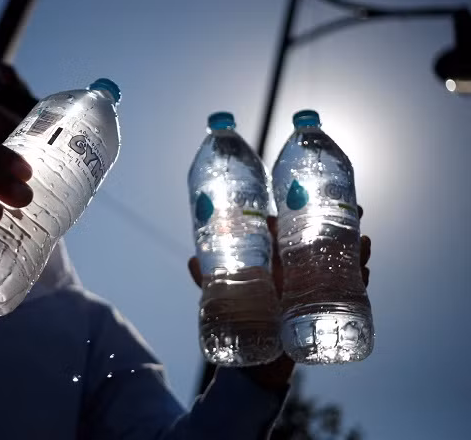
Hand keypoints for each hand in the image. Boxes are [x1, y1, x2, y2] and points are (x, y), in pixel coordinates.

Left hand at [188, 206, 371, 391]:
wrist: (255, 364)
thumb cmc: (242, 324)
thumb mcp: (224, 299)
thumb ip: (207, 281)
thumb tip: (191, 259)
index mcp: (275, 263)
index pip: (291, 231)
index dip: (303, 212)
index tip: (313, 195)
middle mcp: (297, 272)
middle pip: (323, 242)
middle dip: (342, 225)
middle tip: (358, 209)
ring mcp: (312, 290)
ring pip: (340, 264)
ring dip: (355, 251)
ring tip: (365, 240)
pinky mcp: (324, 310)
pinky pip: (347, 294)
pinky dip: (359, 282)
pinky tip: (367, 272)